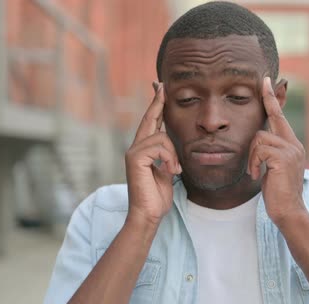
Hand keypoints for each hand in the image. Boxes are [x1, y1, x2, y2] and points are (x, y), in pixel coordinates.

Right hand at [125, 82, 181, 225]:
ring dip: (174, 155)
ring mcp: (133, 152)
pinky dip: (170, 159)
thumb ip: (167, 157)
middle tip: (161, 85)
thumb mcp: (167, 172)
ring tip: (175, 171)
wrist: (148, 214)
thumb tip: (172, 146)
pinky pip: (160, 147)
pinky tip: (170, 172)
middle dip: (157, 102)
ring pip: (162, 138)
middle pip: (149, 119)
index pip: (151, 123)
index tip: (161, 89)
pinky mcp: (135, 158)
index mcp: (144, 150)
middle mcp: (136, 148)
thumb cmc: (157, 197)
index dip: (156, 106)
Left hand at [248, 77, 306, 225]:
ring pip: (259, 138)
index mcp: (292, 145)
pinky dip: (254, 163)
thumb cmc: (277, 192)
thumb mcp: (273, 167)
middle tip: (259, 114)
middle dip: (262, 117)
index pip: (280, 116)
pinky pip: (259, 150)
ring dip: (252, 156)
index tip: (266, 80)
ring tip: (256, 172)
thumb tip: (258, 141)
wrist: (288, 211)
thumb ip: (269, 152)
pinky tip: (257, 175)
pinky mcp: (283, 157)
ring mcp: (291, 150)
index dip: (272, 98)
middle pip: (271, 120)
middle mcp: (294, 144)